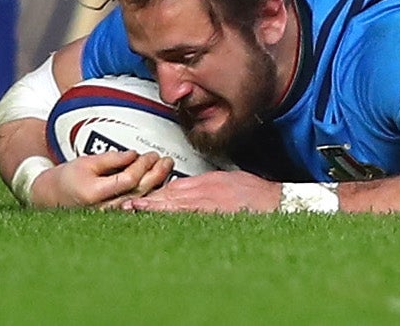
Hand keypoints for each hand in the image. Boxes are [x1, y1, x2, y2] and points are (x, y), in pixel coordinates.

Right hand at [27, 150, 174, 208]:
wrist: (50, 197)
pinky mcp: (112, 217)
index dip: (142, 165)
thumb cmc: (67, 178)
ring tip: (165, 167)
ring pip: (139, 199)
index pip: (128, 180)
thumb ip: (111, 159)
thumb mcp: (86, 162)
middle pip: (137, 191)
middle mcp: (102, 209)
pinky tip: (156, 182)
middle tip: (165, 160)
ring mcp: (108, 215)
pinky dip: (147, 192)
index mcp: (94, 194)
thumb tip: (134, 155)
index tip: (150, 154)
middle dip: (155, 174)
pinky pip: (134, 204)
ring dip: (155, 183)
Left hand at [124, 170, 282, 213]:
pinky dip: (167, 214)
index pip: (176, 186)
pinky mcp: (212, 212)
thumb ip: (207, 185)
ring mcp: (207, 201)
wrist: (275, 201)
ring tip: (130, 210)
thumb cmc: (256, 193)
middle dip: (147, 199)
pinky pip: (184, 213)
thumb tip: (187, 190)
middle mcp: (205, 189)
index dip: (156, 192)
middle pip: (170, 194)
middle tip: (124, 205)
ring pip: (173, 202)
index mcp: (208, 181)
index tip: (140, 199)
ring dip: (151, 207)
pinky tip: (155, 218)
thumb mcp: (229, 180)